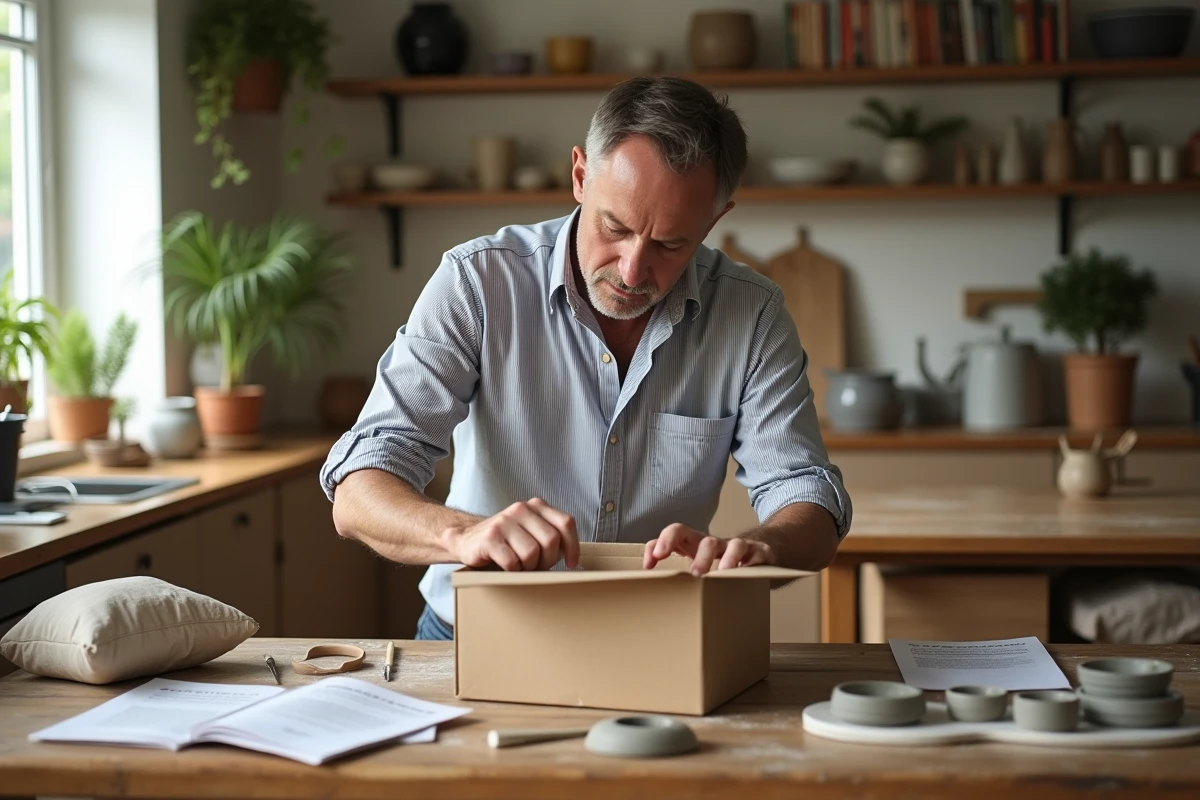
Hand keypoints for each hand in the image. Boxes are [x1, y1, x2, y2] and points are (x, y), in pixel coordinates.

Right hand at [440, 498, 578, 570]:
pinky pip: (512, 562)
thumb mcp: (530, 531)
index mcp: (536, 506)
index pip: (566, 523)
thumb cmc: (505, 542)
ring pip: (532, 553)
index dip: (572, 546)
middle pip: (551, 541)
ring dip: (528, 567)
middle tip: (537, 567)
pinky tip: (505, 566)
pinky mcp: (490, 538)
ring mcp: (504, 522)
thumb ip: (550, 535)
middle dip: (547, 561)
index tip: (570, 562)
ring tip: (519, 565)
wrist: (466, 539)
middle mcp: (521, 509)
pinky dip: (512, 571)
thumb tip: (571, 557)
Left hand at [643, 524, 775, 575]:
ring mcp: (739, 546)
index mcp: (695, 543)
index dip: (665, 540)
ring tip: (723, 573)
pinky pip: (758, 553)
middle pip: (706, 541)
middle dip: (700, 556)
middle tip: (695, 574)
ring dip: (728, 558)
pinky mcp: (759, 552)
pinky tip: (748, 572)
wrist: (754, 555)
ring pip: (734, 545)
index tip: (655, 558)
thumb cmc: (715, 559)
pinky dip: (753, 562)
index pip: (678, 531)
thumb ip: (664, 558)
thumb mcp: (690, 558)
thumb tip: (647, 565)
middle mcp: (715, 543)